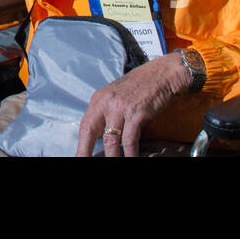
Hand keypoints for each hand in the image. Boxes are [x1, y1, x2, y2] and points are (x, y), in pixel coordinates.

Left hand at [76, 53, 191, 156]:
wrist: (160, 75)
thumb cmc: (139, 87)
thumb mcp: (116, 96)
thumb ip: (106, 113)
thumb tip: (99, 135)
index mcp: (99, 99)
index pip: (84, 125)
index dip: (81, 145)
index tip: (79, 157)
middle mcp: (106, 103)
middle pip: (91, 133)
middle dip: (87, 152)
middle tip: (87, 163)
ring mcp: (121, 108)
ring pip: (111, 140)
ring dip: (112, 157)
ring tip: (112, 164)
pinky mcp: (136, 114)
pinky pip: (129, 140)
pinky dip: (130, 153)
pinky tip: (131, 158)